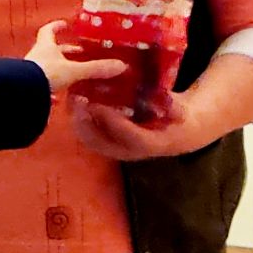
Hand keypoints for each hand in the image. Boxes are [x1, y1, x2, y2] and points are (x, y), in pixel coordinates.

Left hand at [25, 20, 126, 93]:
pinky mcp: (28, 87)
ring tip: (72, 77)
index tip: (65, 24)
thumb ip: (95, 69)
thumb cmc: (46, 74)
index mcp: (46, 46)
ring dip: (57, 70)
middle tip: (77, 52)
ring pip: (45, 68)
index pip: (49, 31)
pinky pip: (40, 86)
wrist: (22, 93)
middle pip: (49, 50)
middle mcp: (37, 56)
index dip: (57, 27)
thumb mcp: (74, 71)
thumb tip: (120, 66)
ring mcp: (30, 72)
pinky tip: (56, 99)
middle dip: (62, 51)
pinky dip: (49, 90)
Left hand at [68, 92, 203, 159]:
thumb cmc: (177, 119)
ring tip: (72, 101)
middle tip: (78, 103)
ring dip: (79, 123)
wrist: (176, 135)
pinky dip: (81, 123)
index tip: (99, 105)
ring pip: (93, 142)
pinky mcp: (110, 144)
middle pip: (103, 143)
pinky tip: (74, 105)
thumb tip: (170, 101)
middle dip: (87, 124)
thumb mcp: (180, 111)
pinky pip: (91, 137)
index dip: (113, 122)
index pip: (129, 136)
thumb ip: (174, 107)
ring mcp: (118, 150)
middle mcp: (130, 151)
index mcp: (149, 144)